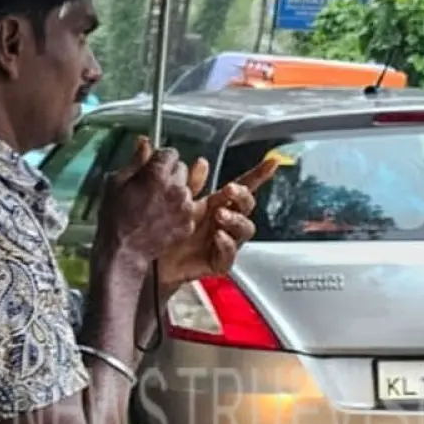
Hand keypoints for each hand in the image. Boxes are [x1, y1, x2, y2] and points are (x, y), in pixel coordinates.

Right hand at [94, 136, 193, 264]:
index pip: (170, 152)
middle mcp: (176, 188)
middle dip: (169, 174)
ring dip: (175, 192)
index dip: (159, 159)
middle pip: (181, 168)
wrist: (123, 251)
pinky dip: (179, 210)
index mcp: (157, 174)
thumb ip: (135, 161)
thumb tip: (144, 141)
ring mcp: (185, 206)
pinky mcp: (189, 222)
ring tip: (157, 205)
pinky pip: (188, 207)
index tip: (151, 167)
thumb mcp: (116, 183)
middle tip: (152, 188)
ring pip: (187, 188)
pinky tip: (162, 218)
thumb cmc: (114, 217)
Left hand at [156, 156, 276, 294]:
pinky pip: (230, 254)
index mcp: (219, 204)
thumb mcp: (178, 202)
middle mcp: (226, 222)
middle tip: (229, 190)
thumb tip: (201, 161)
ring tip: (220, 214)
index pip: (243, 187)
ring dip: (235, 219)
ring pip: (245, 229)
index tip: (272, 162)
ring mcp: (225, 242)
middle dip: (242, 196)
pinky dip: (226, 244)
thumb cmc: (166, 229)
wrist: (152, 259)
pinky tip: (217, 236)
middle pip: (246, 206)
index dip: (258, 175)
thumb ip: (190, 183)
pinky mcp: (219, 262)